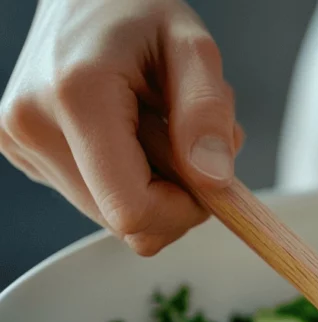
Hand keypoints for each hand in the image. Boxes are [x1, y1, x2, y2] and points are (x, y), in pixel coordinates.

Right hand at [0, 0, 242, 255]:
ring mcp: (20, 143)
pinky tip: (129, 128)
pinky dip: (127, 174)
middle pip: (126, 221)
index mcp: (76, 97)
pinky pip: (96, 197)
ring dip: (153, 182)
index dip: (184, 210)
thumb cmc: (138, 11)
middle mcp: (33, 126)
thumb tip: (213, 181)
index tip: (208, 177)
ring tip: (153, 123)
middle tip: (183, 135)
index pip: (134, 211)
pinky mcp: (23, 153)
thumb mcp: (192, 47)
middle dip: (173, 192)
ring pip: (112, 215)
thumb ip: (207, 112)